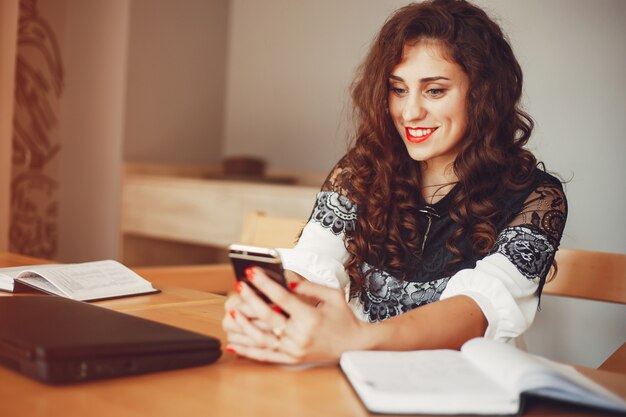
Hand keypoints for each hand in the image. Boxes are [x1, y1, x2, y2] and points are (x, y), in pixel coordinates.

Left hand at [223, 267, 367, 363]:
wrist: (354, 346)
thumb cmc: (343, 318)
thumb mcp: (332, 295)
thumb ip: (308, 286)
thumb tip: (286, 278)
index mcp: (311, 318)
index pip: (282, 298)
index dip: (265, 284)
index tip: (252, 271)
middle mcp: (300, 335)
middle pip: (268, 316)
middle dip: (250, 299)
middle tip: (238, 285)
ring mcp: (294, 349)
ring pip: (261, 339)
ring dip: (243, 326)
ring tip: (230, 313)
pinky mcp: (291, 359)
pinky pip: (265, 356)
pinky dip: (248, 351)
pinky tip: (234, 344)